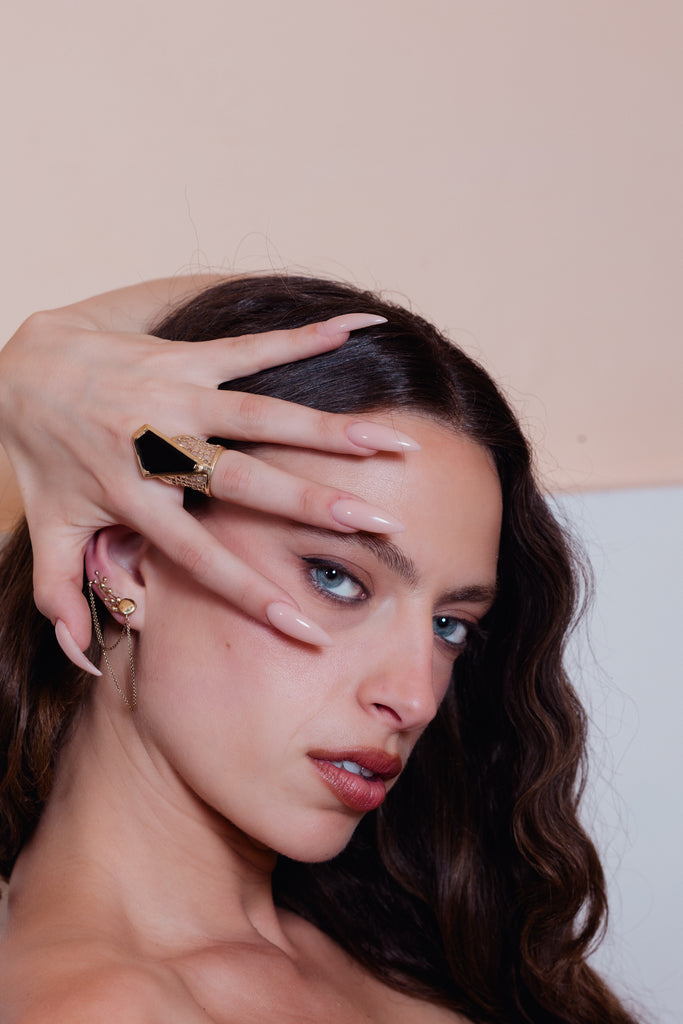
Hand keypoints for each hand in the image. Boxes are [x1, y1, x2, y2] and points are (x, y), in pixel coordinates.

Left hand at [0, 289, 417, 668]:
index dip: (252, 596)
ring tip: (389, 443)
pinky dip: (305, 337)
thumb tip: (89, 663)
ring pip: (262, 414)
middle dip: (314, 504)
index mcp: (135, 500)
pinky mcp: (184, 357)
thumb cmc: (39, 455)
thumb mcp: (48, 532)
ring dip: (329, 429)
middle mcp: (161, 449)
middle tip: (378, 526)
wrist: (15, 370)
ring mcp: (176, 397)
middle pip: (247, 482)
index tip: (305, 630)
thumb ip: (62, 598)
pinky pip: (250, 348)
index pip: (201, 559)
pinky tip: (357, 329)